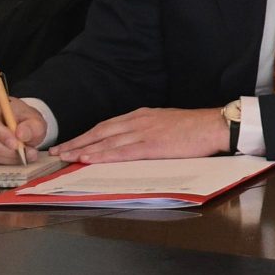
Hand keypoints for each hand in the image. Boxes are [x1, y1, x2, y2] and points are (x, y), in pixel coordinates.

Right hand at [0, 93, 47, 163]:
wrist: (21, 126)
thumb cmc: (24, 119)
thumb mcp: (35, 118)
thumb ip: (33, 125)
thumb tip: (22, 135)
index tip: (16, 143)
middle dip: (7, 149)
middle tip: (26, 152)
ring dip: (7, 157)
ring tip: (25, 154)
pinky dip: (4, 161)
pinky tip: (17, 158)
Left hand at [54, 107, 226, 162]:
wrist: (216, 125)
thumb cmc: (196, 127)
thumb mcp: (167, 122)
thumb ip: (148, 129)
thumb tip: (133, 141)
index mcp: (143, 115)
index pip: (106, 125)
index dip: (86, 135)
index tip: (71, 143)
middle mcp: (139, 121)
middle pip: (100, 132)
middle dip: (77, 142)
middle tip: (57, 152)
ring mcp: (144, 133)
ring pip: (106, 142)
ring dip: (83, 150)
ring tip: (65, 158)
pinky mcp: (152, 145)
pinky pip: (121, 151)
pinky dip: (102, 155)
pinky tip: (88, 159)